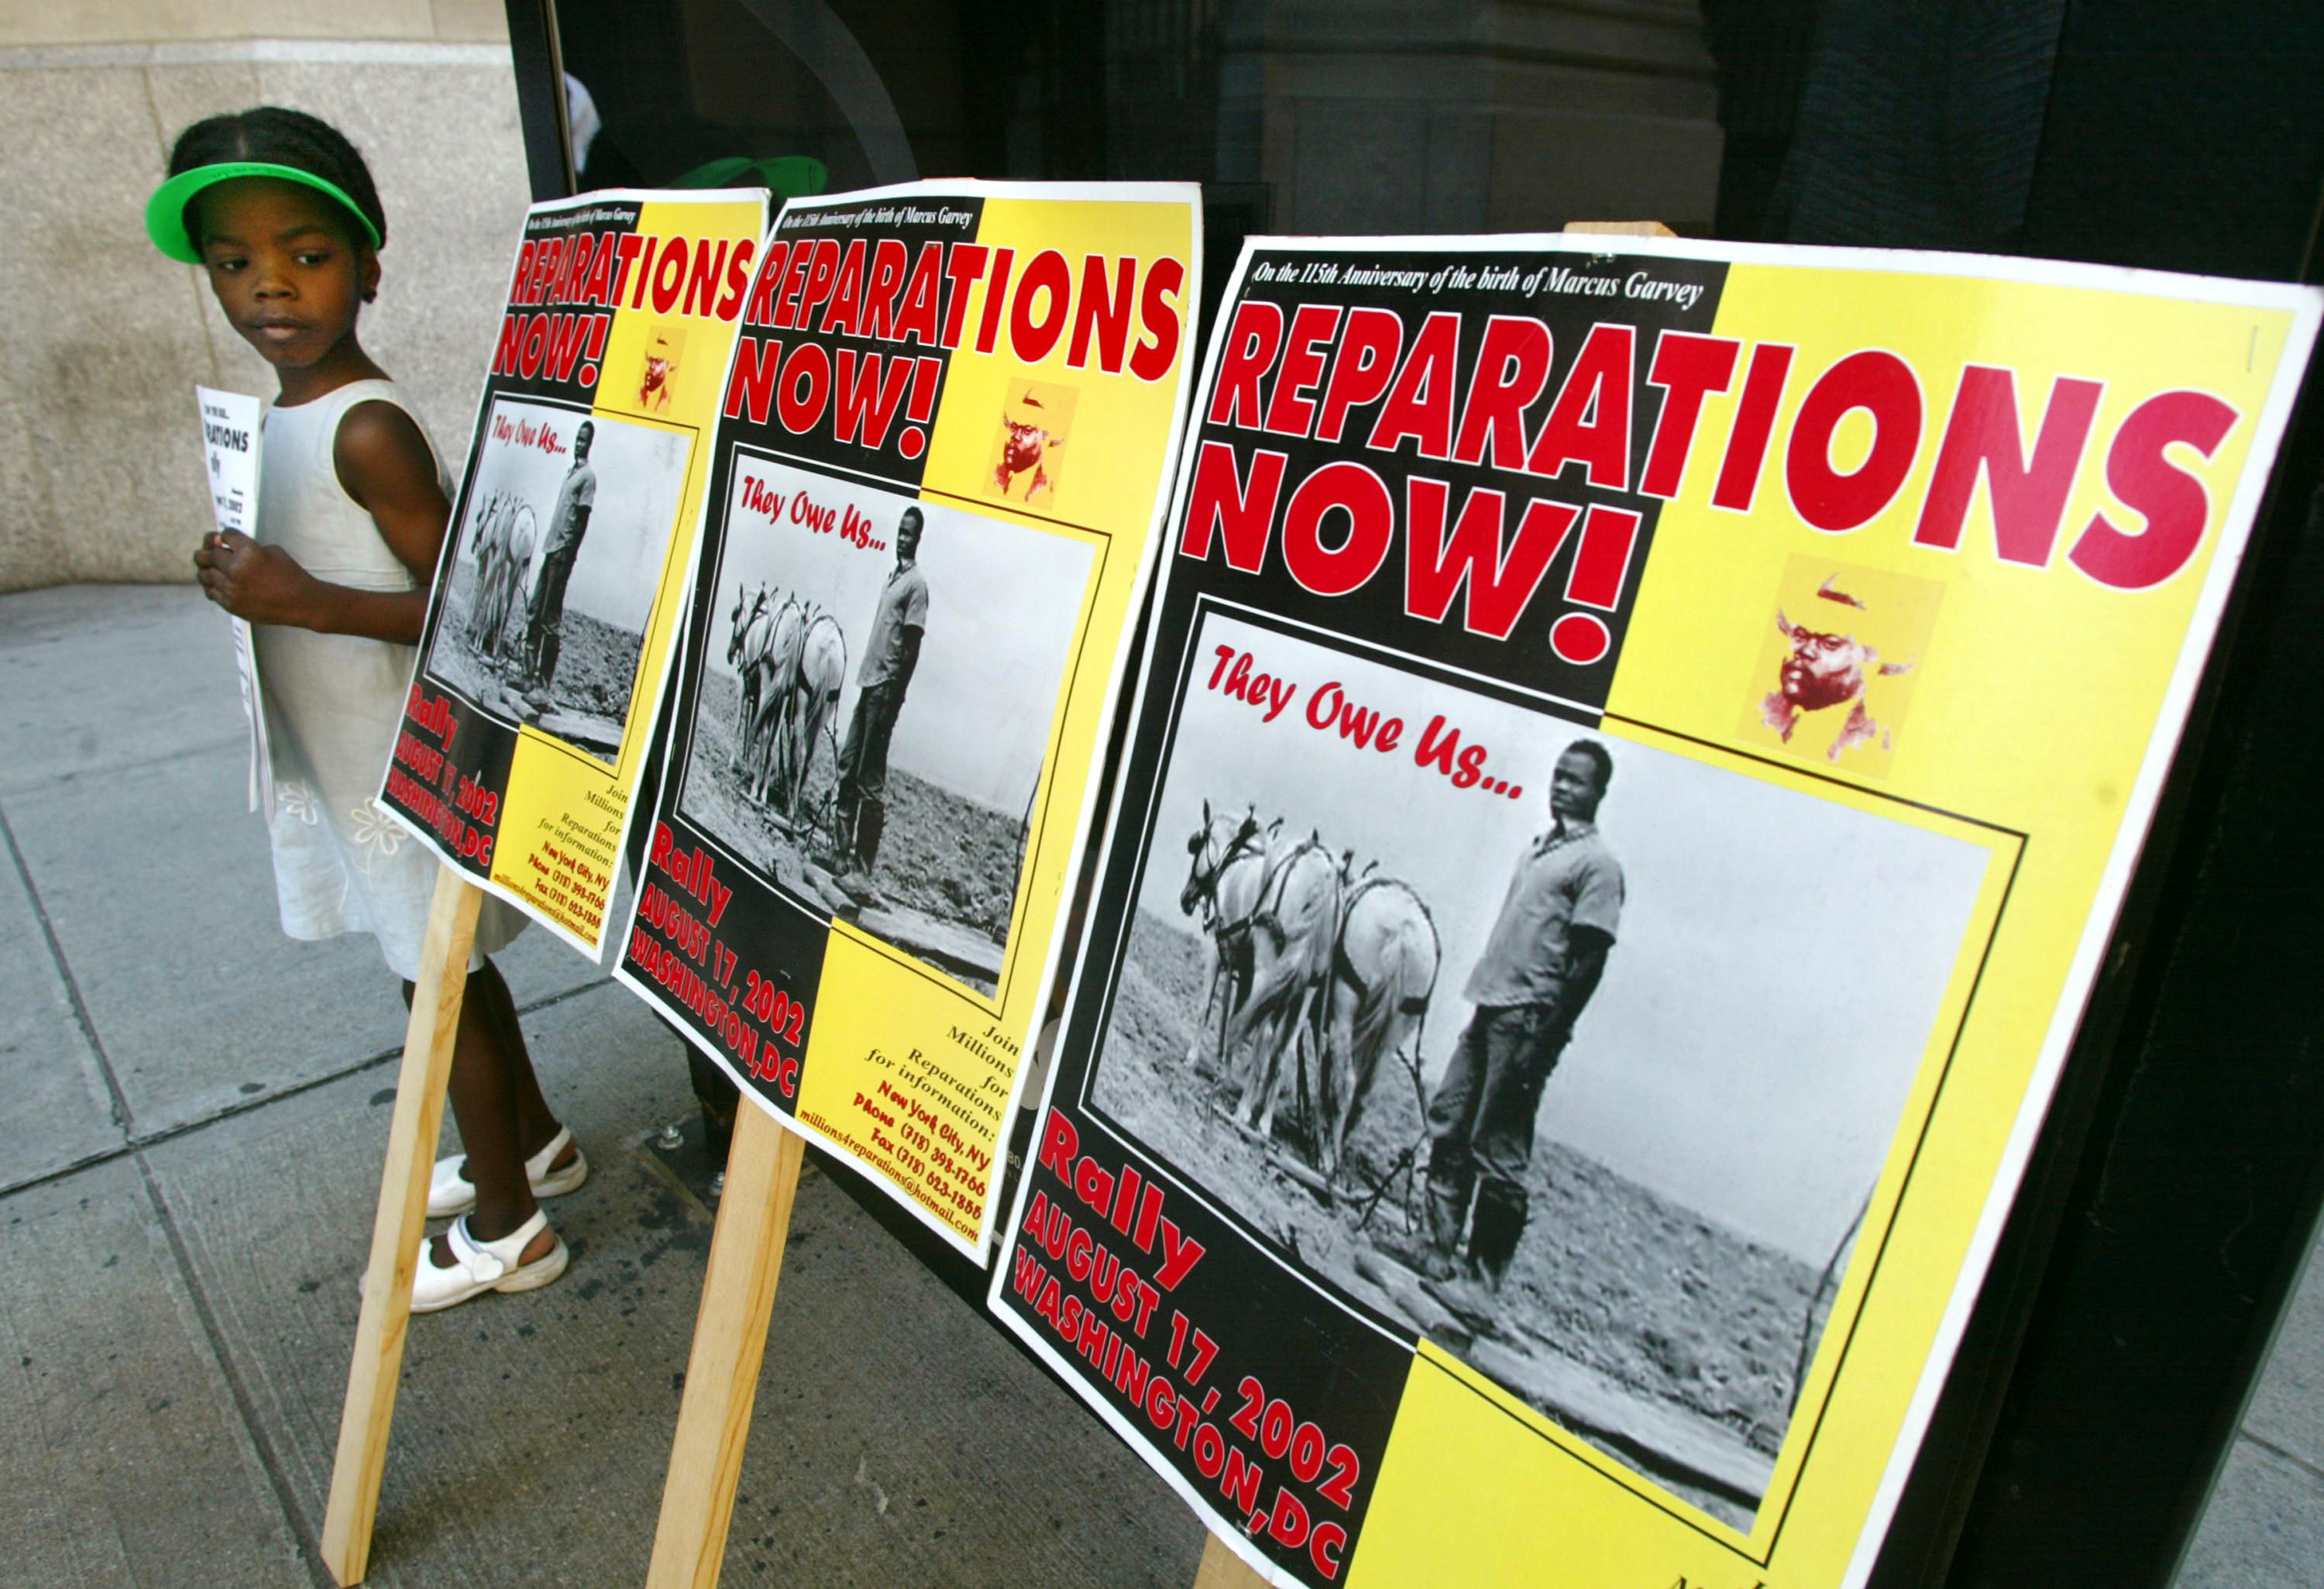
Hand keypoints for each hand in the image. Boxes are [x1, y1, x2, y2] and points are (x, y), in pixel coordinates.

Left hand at [193, 530, 316, 626]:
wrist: (301, 603)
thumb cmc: (290, 574)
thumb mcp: (273, 551)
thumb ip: (249, 548)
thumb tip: (229, 548)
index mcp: (248, 551)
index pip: (225, 535)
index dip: (226, 535)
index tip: (226, 538)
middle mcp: (235, 569)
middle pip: (209, 554)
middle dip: (211, 550)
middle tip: (213, 551)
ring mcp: (231, 588)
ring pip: (204, 574)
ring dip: (206, 568)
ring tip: (211, 567)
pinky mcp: (230, 604)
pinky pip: (210, 592)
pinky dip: (211, 586)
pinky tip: (216, 583)